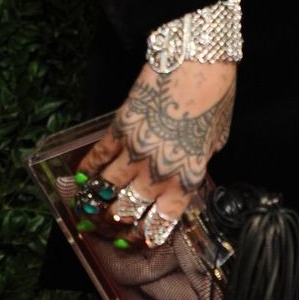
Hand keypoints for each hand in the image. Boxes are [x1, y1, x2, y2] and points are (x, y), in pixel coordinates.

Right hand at [71, 56, 237, 247]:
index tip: (142, 239)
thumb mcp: (218, 137)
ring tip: (90, 212)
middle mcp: (158, 171)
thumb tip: (192, 167)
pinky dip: (87, 169)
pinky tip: (80, 179)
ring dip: (97, 203)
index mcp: (186, 176)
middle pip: (130, 208)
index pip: (163, 218)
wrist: (198, 60)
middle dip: (119, 222)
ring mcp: (136, 150)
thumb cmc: (216, 95)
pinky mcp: (120, 127)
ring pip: (108, 188)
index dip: (149, 233)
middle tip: (112, 227)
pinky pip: (98, 155)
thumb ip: (201, 159)